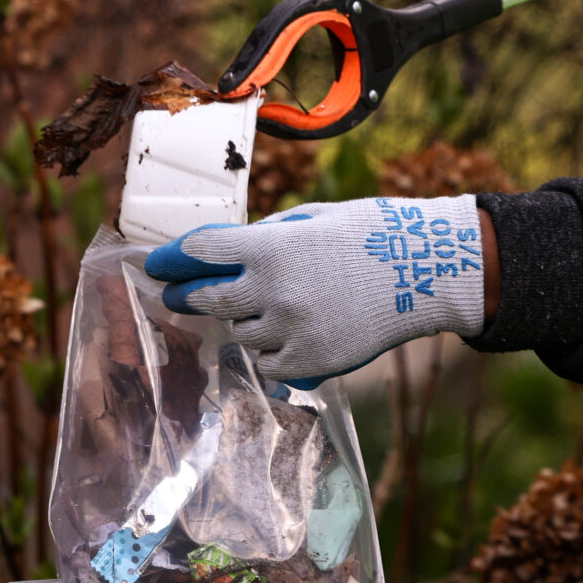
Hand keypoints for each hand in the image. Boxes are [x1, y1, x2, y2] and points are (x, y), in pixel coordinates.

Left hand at [142, 194, 486, 384]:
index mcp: (272, 247)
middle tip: (177, 295)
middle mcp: (274, 292)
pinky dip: (270, 351)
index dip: (171, 259)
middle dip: (187, 296)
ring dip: (242, 322)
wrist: (427, 272)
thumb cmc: (372, 234)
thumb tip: (225, 254)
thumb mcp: (312, 219)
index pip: (200, 254)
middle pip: (206, 300)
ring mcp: (291, 331)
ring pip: (239, 334)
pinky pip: (269, 364)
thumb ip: (266, 238)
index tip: (155, 264)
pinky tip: (285, 336)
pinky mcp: (311, 362)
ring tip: (264, 310)